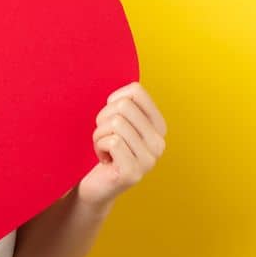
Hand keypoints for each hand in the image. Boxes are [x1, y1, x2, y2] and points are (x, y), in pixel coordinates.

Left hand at [77, 82, 167, 208]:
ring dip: (99, 136)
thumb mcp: (118, 122)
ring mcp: (149, 160)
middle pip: (123, 106)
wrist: (95, 187)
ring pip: (115, 123)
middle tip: (104, 138)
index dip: (113, 101)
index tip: (111, 119)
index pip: (135, 91)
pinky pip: (111, 142)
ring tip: (103, 150)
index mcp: (159, 126)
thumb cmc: (103, 150)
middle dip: (103, 120)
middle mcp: (159, 143)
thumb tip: (119, 69)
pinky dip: (98, 148)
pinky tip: (104, 161)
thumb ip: (125, 103)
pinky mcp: (133, 172)